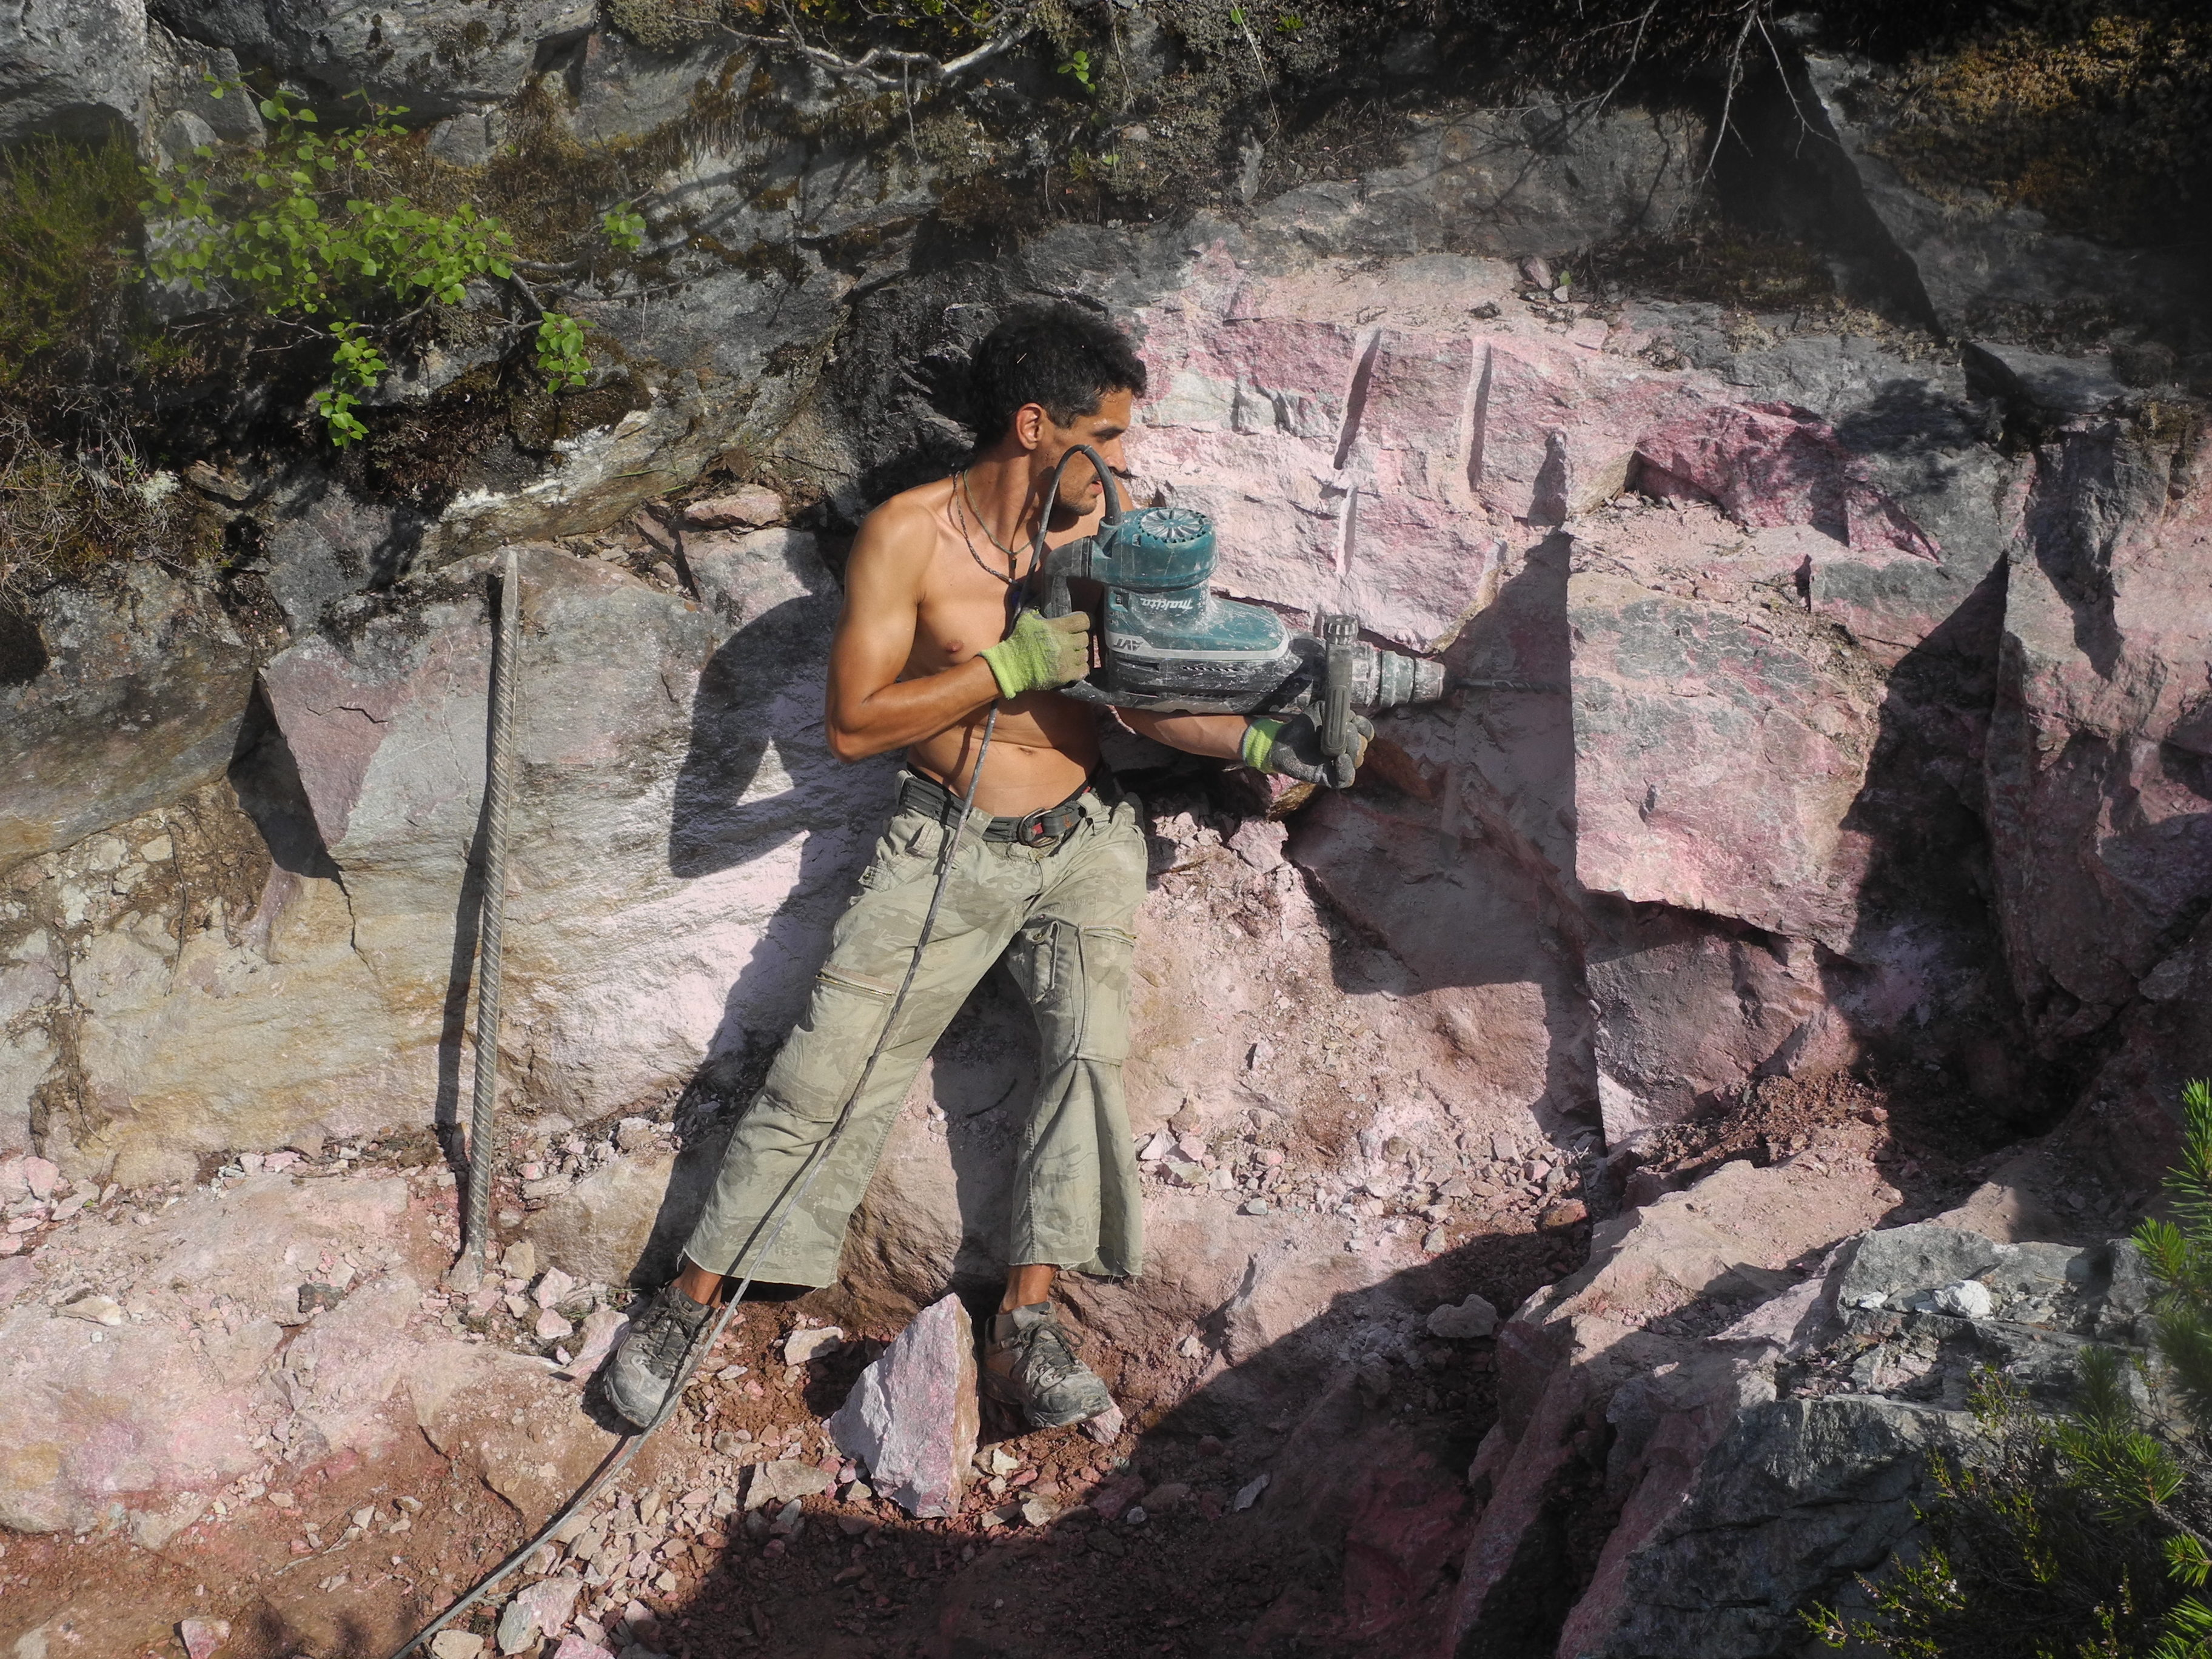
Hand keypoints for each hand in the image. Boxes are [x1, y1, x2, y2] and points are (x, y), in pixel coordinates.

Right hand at [980, 609, 1091, 697]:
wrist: (1012, 666)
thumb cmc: (1019, 641)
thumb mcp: (1026, 618)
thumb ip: (1036, 605)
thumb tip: (1041, 593)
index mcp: (1057, 627)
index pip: (1084, 620)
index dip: (1088, 621)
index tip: (1086, 623)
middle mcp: (1064, 643)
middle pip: (1085, 638)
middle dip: (1080, 638)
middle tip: (1074, 640)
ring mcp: (1066, 660)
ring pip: (1085, 654)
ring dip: (1079, 653)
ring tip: (1072, 654)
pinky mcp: (1065, 675)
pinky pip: (1083, 670)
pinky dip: (1080, 668)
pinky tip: (1073, 666)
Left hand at [1240, 711, 1372, 788]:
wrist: (1283, 742)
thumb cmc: (1303, 726)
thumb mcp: (1319, 710)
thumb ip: (1335, 708)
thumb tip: (1349, 715)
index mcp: (1347, 735)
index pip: (1366, 733)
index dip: (1365, 728)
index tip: (1355, 721)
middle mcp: (1347, 751)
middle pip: (1362, 746)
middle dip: (1355, 738)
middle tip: (1345, 730)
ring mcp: (1339, 766)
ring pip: (1356, 761)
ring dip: (1351, 750)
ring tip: (1338, 745)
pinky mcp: (1330, 779)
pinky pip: (1346, 778)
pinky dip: (1346, 768)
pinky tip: (1341, 758)